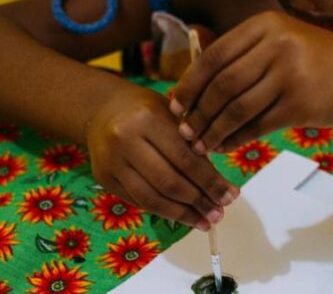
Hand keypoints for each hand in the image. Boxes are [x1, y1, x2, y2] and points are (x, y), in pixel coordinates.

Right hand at [86, 86, 237, 230]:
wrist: (101, 110)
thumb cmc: (147, 110)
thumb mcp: (173, 115)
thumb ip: (195, 145)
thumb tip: (222, 188)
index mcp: (148, 118)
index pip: (186, 159)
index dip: (210, 182)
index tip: (231, 196)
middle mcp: (125, 139)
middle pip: (169, 182)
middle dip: (199, 202)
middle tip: (219, 214)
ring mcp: (110, 161)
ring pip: (152, 198)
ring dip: (182, 215)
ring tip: (204, 222)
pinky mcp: (103, 178)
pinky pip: (138, 202)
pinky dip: (163, 211)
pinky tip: (182, 215)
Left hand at [172, 11, 332, 152]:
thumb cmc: (309, 62)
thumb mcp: (278, 41)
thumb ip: (240, 55)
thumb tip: (188, 86)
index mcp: (265, 25)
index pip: (214, 56)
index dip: (191, 83)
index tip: (176, 104)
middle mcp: (278, 45)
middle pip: (223, 84)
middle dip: (199, 112)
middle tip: (185, 131)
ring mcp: (291, 74)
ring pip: (237, 108)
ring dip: (214, 130)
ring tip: (201, 144)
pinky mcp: (300, 105)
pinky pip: (257, 126)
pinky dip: (237, 139)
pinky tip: (226, 147)